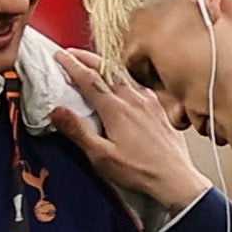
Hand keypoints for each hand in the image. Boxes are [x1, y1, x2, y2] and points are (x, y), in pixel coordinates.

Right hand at [50, 49, 213, 214]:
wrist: (174, 179)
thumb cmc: (138, 172)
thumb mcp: (101, 156)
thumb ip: (78, 131)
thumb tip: (57, 110)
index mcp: (116, 109)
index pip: (88, 79)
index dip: (72, 65)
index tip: (60, 56)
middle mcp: (133, 99)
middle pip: (107, 70)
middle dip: (87, 58)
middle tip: (73, 53)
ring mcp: (149, 102)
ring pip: (124, 75)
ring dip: (107, 66)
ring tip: (96, 64)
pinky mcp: (160, 109)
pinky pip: (140, 86)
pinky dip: (126, 79)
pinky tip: (125, 85)